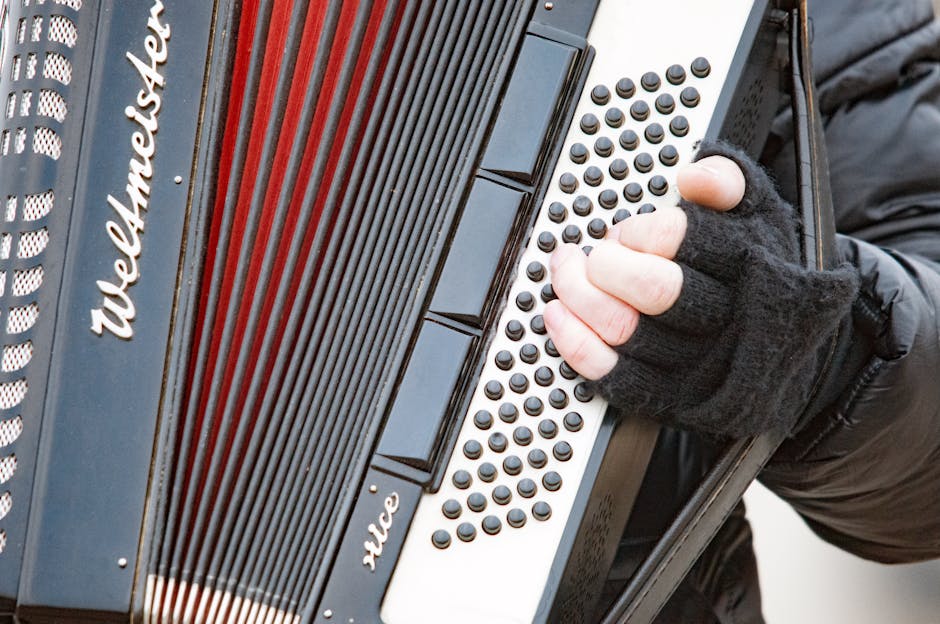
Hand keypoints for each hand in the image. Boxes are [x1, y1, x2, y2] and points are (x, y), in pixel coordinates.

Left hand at [543, 155, 746, 379]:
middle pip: (651, 288)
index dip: (636, 231)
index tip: (625, 233)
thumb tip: (694, 176)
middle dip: (604, 264)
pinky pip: (610, 373)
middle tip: (592, 255)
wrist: (781, 348)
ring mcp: (695, 361)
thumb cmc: (755, 272)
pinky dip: (573, 341)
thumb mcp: (755, 215)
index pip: (676, 238)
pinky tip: (560, 314)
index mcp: (746, 263)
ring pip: (621, 328)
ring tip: (566, 274)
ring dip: (578, 295)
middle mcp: (723, 316)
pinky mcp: (668, 394)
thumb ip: (726, 182)